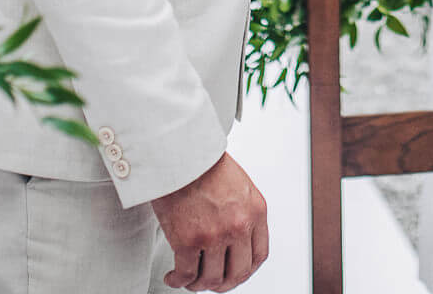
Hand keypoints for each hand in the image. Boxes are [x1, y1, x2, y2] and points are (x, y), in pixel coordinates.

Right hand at [150, 152, 269, 290]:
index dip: (246, 270)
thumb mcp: (240, 186)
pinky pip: (186, 275)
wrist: (180, 152)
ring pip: (211, 279)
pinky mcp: (187, 241)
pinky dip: (178, 281)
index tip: (235, 273)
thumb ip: (244, 212)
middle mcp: (238, 227)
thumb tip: (238, 239)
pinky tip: (173, 277)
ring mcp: (214, 236)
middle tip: (212, 283)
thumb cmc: (204, 164)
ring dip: (199, 285)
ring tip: (189, 280)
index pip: (259, 256)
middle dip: (224, 283)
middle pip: (237, 273)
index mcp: (255, 212)